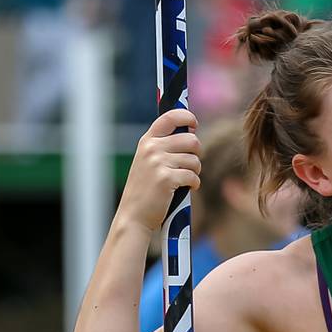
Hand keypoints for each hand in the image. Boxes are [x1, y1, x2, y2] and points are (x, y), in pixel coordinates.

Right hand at [116, 109, 201, 231]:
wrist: (134, 215)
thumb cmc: (146, 189)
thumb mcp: (148, 161)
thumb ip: (164, 146)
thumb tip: (192, 132)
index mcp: (147, 141)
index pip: (170, 117)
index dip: (187, 117)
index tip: (193, 125)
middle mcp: (152, 148)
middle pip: (192, 140)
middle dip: (197, 153)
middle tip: (190, 164)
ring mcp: (158, 163)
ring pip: (195, 160)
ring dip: (195, 171)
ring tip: (185, 179)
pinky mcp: (166, 178)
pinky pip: (193, 176)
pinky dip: (194, 184)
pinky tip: (187, 188)